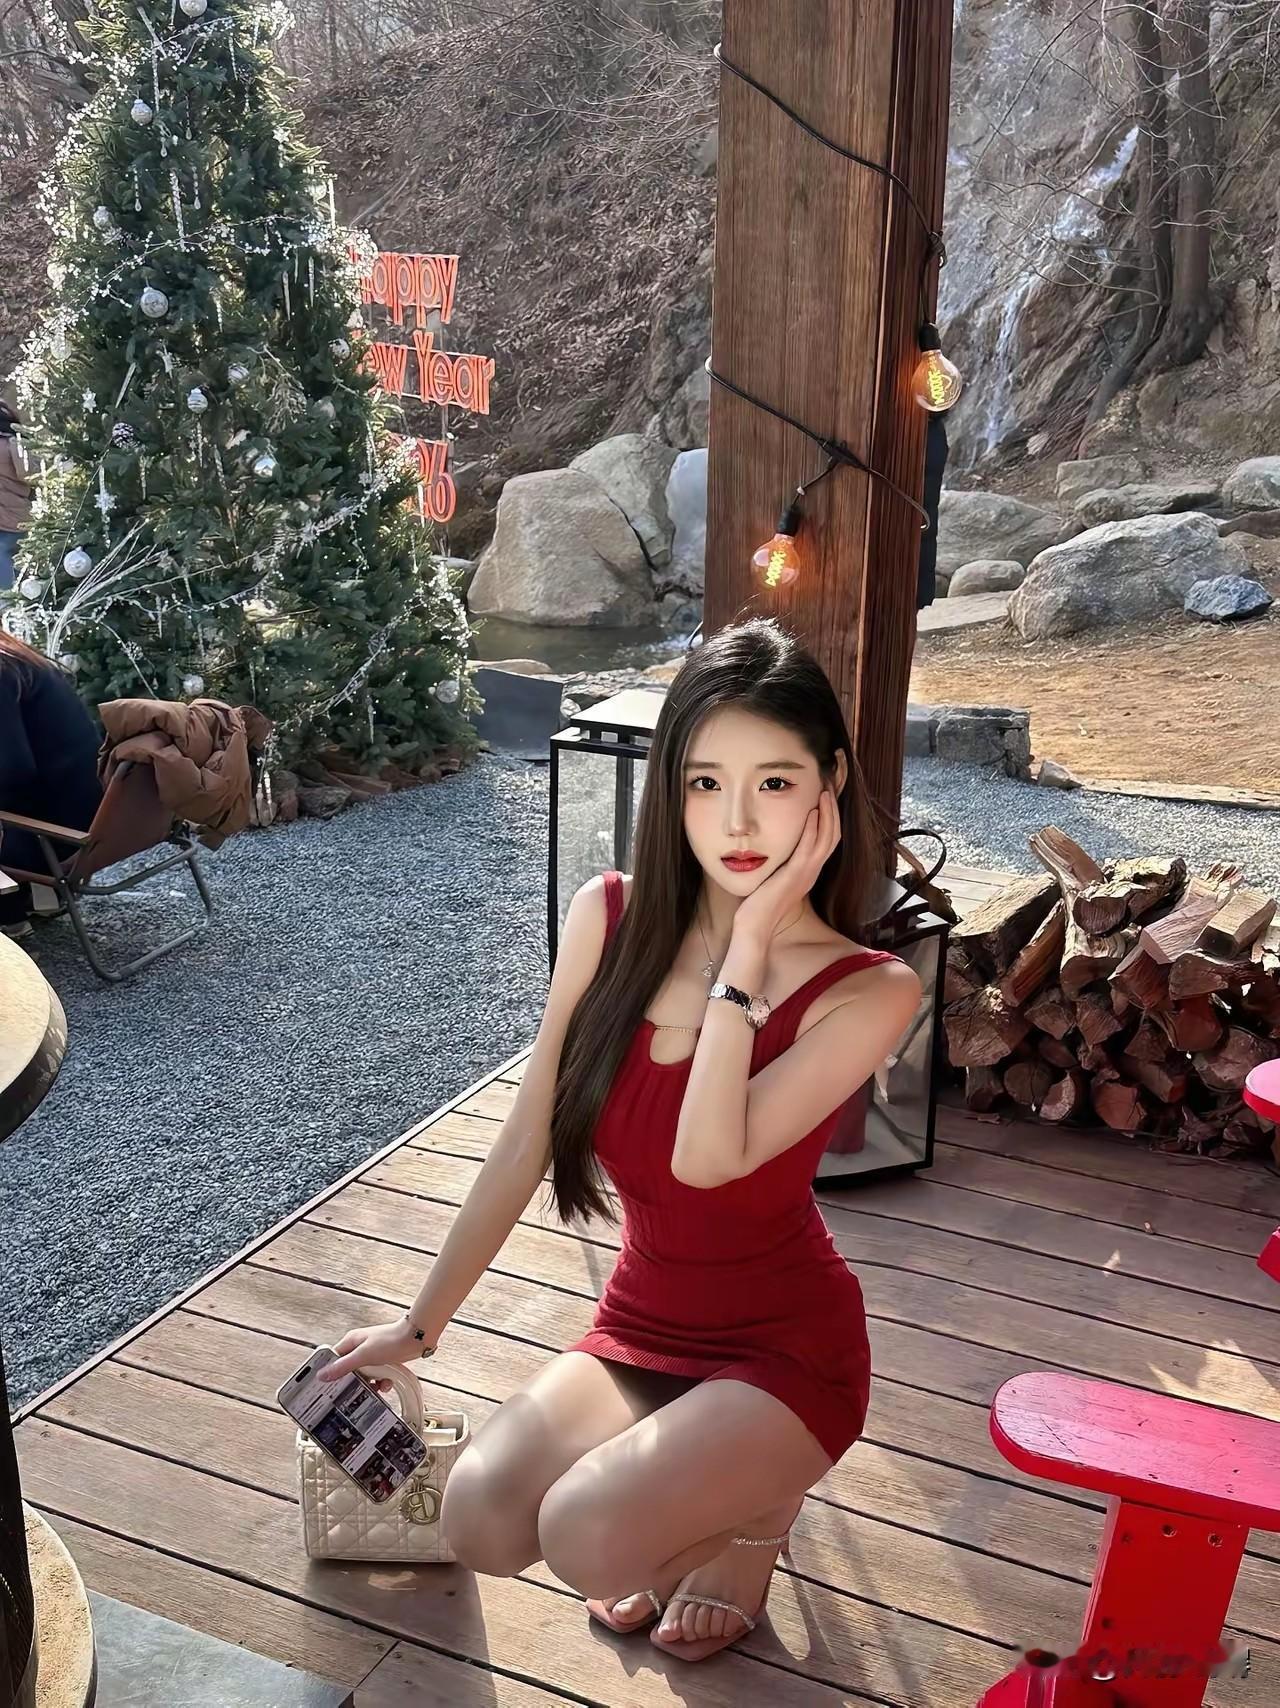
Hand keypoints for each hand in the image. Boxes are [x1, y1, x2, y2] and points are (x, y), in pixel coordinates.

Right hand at [317, 1316, 436, 1387]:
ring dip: (370, 1384)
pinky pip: (377, 1377)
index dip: (329, 1373)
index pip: (333, 1359)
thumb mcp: (363, 1355)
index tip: (327, 1388)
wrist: (416, 1338)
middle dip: (354, 1382)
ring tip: (375, 1388)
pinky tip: (386, 1384)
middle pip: (349, 1371)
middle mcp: (359, 1348)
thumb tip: (322, 1375)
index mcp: (351, 1342)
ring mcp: (372, 1355)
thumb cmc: (390, 1340)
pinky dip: (381, 1383)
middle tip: (355, 1394)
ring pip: (364, 1376)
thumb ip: (343, 1366)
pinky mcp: (383, 1362)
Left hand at [733, 787, 841, 944]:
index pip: (828, 840)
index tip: (825, 797)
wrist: (755, 925)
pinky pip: (808, 850)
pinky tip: (811, 813)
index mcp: (809, 871)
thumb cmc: (759, 902)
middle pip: (834, 836)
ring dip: (827, 815)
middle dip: (833, 811)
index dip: (830, 818)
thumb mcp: (775, 876)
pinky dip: (813, 830)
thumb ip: (781, 860)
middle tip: (829, 789)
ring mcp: (806, 874)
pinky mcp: (794, 876)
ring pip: (827, 840)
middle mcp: (812, 872)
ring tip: (824, 794)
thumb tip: (776, 842)